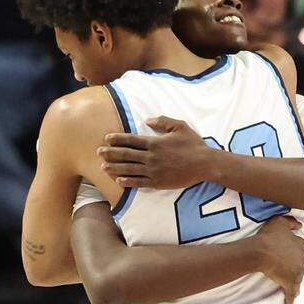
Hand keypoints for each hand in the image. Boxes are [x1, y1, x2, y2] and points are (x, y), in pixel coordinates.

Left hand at [99, 117, 216, 189]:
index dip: (117, 139)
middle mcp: (151, 157)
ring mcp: (154, 171)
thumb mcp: (179, 126)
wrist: (205, 165)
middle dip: (110, 153)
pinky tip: (119, 181)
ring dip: (115, 168)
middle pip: (126, 154)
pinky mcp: (159, 183)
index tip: (106, 139)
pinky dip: (128, 182)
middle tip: (98, 152)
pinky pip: (140, 182)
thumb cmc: (194, 145)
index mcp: (154, 142)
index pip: (131, 140)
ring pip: (130, 169)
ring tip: (103, 167)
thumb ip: (162, 121)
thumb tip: (147, 120)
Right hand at [250, 215, 303, 303]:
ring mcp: (297, 273)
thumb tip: (300, 225)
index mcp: (300, 245)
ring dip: (294, 280)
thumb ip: (290, 222)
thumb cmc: (269, 236)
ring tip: (289, 283)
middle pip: (301, 262)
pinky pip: (292, 293)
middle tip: (287, 266)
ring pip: (298, 277)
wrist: (262, 252)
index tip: (288, 251)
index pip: (300, 246)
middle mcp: (302, 259)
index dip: (294, 249)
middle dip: (296, 264)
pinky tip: (289, 303)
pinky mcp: (291, 284)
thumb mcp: (279, 221)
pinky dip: (290, 298)